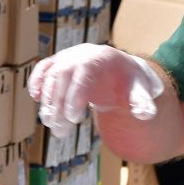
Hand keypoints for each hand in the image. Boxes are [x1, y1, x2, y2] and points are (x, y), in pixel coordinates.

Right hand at [28, 44, 163, 134]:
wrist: (120, 70)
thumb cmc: (130, 82)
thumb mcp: (140, 90)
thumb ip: (142, 102)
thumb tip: (147, 114)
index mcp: (103, 57)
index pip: (85, 72)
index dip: (76, 93)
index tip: (75, 118)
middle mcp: (82, 54)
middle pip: (64, 75)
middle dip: (59, 103)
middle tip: (60, 130)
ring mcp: (69, 57)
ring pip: (51, 75)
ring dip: (47, 100)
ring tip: (51, 125)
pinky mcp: (59, 63)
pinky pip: (44, 68)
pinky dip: (37, 81)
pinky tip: (36, 98)